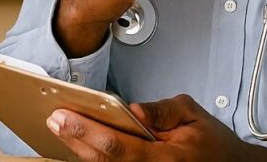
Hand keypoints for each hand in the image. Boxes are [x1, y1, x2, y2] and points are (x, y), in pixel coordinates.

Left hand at [47, 94, 266, 161]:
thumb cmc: (213, 144)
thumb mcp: (192, 114)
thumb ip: (162, 110)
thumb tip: (133, 109)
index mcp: (168, 157)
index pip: (119, 147)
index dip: (87, 132)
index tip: (64, 116)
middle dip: (75, 140)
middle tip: (54, 120)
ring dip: (80, 151)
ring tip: (61, 130)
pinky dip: (95, 160)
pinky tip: (80, 146)